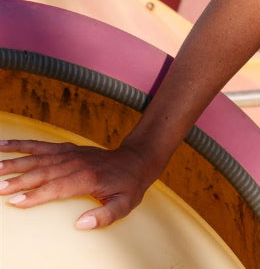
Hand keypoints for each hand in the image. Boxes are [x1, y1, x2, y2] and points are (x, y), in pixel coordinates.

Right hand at [0, 138, 157, 229]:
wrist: (137, 158)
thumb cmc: (129, 185)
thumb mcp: (125, 204)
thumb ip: (105, 216)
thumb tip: (81, 224)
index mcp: (89, 177)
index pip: (58, 186)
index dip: (37, 194)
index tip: (16, 201)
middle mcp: (77, 162)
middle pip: (44, 171)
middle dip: (19, 180)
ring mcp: (71, 153)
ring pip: (39, 157)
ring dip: (16, 161)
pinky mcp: (67, 149)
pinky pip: (42, 146)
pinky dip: (23, 144)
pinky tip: (4, 145)